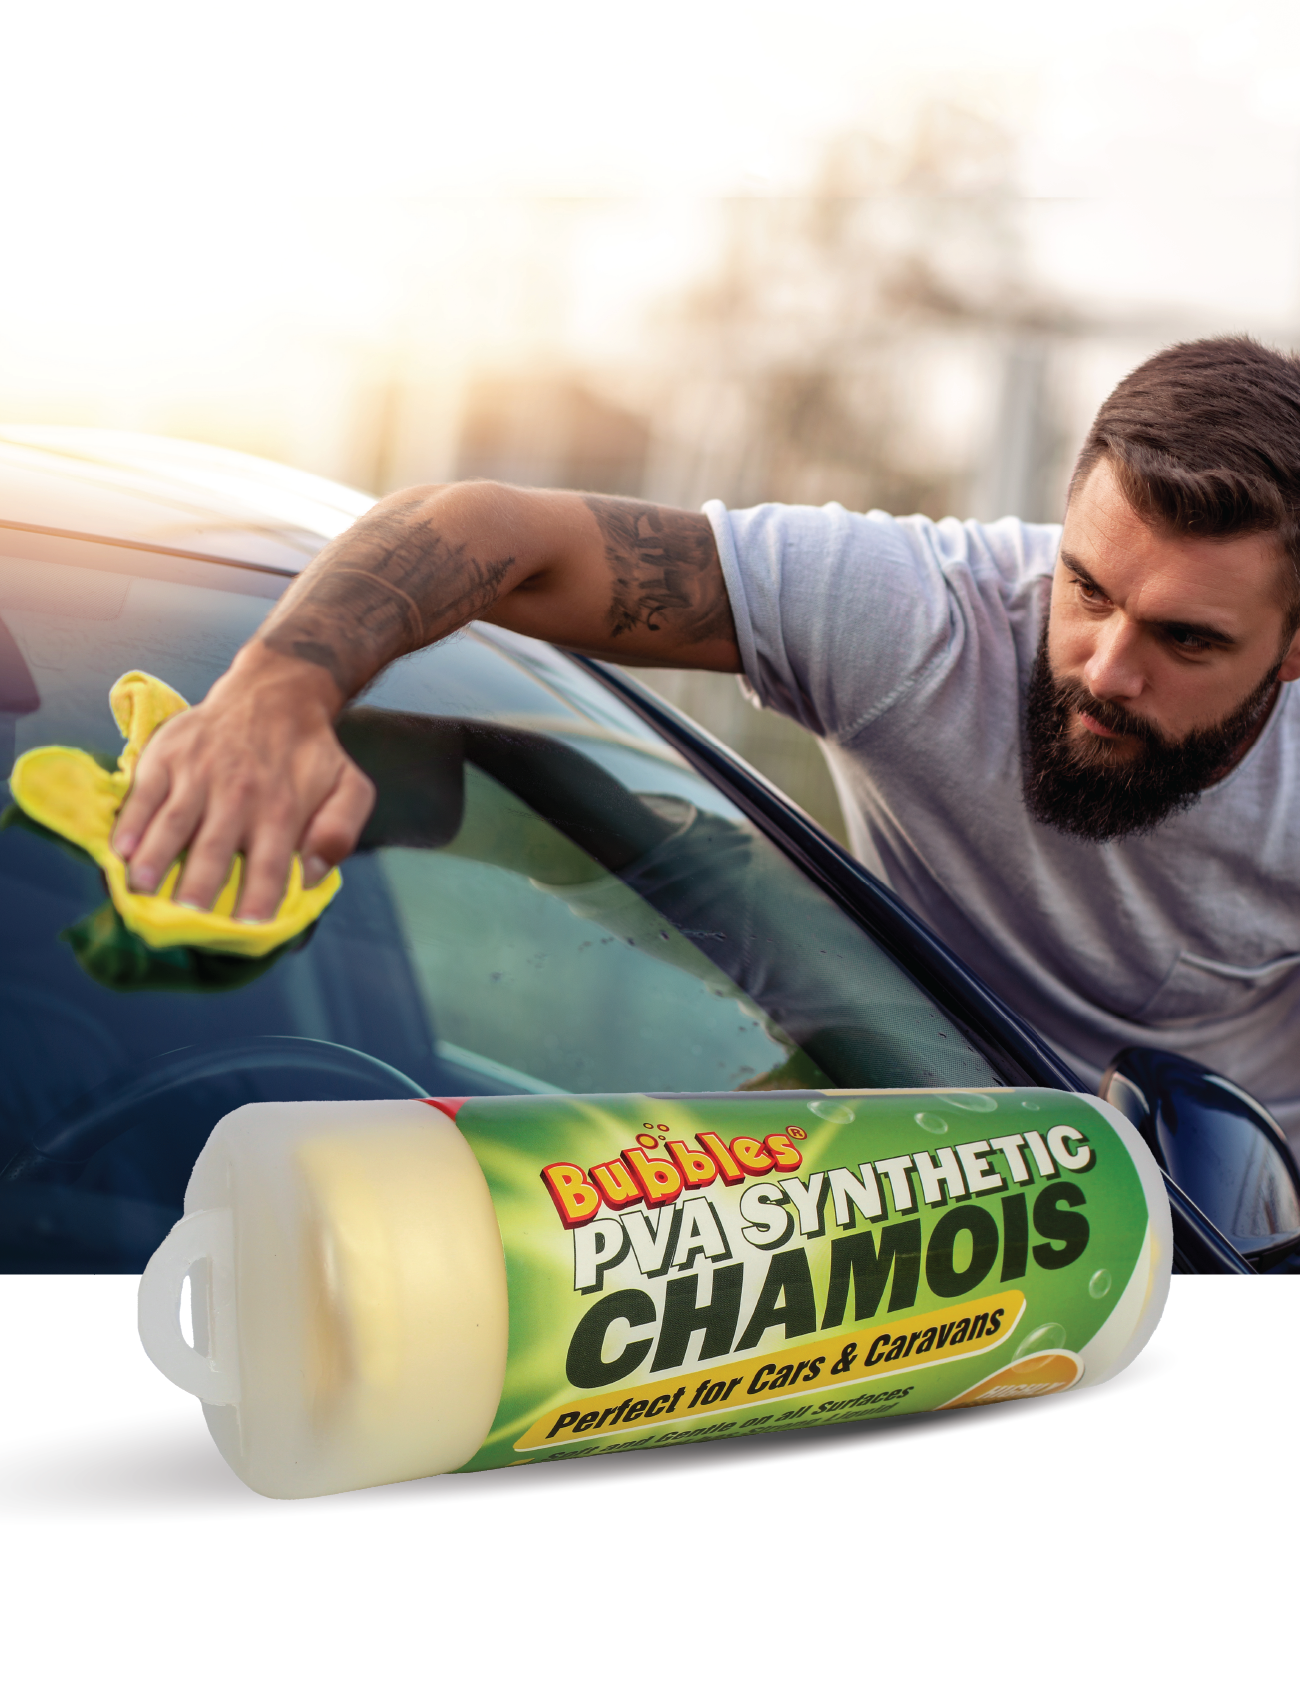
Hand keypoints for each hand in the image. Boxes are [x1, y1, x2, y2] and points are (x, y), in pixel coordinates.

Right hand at [110, 642, 375, 920]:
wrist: (274, 694)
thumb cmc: (311, 755)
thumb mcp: (350, 787)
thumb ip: (340, 830)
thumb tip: (315, 873)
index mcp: (283, 809)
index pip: (270, 864)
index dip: (259, 898)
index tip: (246, 929)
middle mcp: (240, 793)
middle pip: (215, 848)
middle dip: (200, 884)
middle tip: (187, 918)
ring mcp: (199, 773)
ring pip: (174, 821)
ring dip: (156, 856)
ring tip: (141, 889)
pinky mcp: (167, 757)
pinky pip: (144, 793)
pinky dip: (130, 821)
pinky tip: (120, 850)